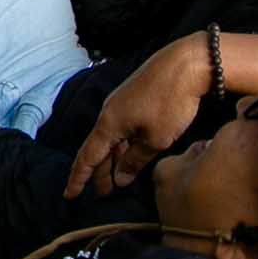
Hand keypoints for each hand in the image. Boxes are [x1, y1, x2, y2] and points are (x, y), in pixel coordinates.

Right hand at [64, 35, 207, 198]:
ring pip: (112, 138)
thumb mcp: (156, 139)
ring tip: (119, 179)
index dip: (79, 178)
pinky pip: (121, 127)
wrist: (187, 63)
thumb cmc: (171, 101)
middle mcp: (109, 112)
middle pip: (99, 148)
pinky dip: (123, 144)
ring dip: (113, 159)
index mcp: (109, 124)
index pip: (88, 157)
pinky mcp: (134, 97)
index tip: (70, 195)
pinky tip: (132, 152)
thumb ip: (135, 160)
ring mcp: (121, 103)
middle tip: (104, 194)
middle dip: (100, 172)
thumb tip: (120, 177)